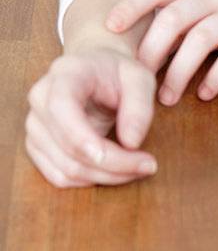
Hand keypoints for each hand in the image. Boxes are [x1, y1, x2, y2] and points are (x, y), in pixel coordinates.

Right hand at [24, 47, 158, 187]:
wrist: (94, 70)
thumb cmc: (117, 72)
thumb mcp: (139, 77)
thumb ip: (139, 105)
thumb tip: (131, 142)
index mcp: (64, 76)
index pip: (62, 110)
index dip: (89, 139)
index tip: (130, 153)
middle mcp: (40, 101)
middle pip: (70, 149)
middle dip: (114, 165)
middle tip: (149, 165)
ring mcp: (35, 126)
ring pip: (66, 170)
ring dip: (106, 177)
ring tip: (137, 167)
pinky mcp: (37, 146)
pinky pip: (59, 177)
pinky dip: (90, 180)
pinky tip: (114, 171)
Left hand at [104, 0, 217, 104]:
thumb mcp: (207, 8)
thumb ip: (177, 21)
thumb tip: (132, 50)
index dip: (131, 6)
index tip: (109, 29)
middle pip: (175, 18)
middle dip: (152, 51)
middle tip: (139, 81)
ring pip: (201, 38)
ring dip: (180, 72)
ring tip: (168, 98)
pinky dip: (216, 77)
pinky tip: (206, 94)